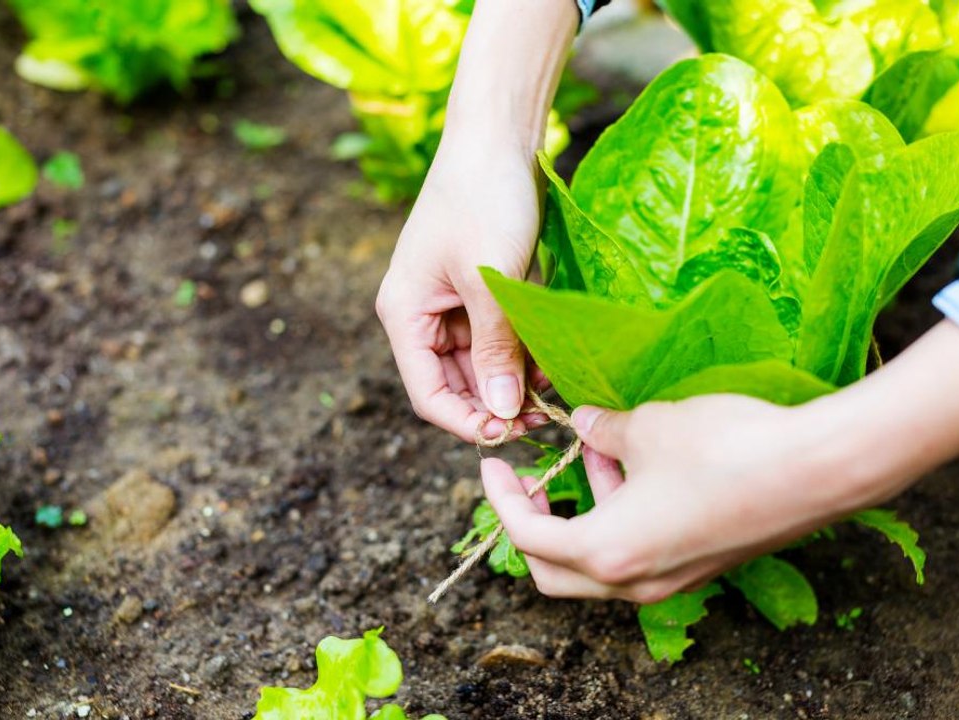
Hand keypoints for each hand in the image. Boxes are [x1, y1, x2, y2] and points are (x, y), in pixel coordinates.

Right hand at [375, 0, 576, 441]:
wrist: (499, 137)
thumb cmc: (484, 200)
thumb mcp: (491, 280)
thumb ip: (496, 349)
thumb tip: (502, 412)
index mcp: (405, 315)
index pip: (429, 395)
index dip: (468, 422)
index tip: (511, 433)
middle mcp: (422, 316)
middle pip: (454, 385)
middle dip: (495, 406)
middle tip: (542, 419)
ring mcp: (451, 304)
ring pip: (480, 366)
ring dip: (512, 384)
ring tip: (553, 393)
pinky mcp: (480, 292)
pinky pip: (496, 340)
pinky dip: (521, 356)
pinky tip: (551, 364)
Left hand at [482, 396, 843, 603]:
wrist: (817, 470)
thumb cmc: (724, 448)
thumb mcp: (649, 426)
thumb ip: (604, 429)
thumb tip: (582, 423)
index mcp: (607, 552)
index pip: (527, 539)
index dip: (502, 499)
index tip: (494, 464)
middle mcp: (634, 582)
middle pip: (554, 571)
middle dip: (534, 524)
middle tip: (532, 479)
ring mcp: (671, 580)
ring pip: (600, 562)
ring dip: (586, 510)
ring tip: (597, 449)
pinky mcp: (700, 566)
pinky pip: (638, 553)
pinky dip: (620, 517)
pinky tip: (636, 465)